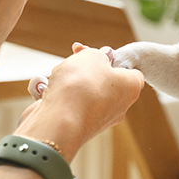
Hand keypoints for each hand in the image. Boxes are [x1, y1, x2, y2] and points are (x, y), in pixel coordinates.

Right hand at [16, 43, 144, 161]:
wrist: (58, 121)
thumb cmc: (81, 87)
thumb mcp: (92, 56)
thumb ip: (98, 54)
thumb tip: (102, 57)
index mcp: (130, 88)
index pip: (131, 71)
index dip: (114, 59)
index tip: (98, 53)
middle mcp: (118, 107)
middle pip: (104, 80)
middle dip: (87, 68)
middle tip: (75, 58)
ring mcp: (97, 118)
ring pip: (83, 91)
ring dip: (69, 80)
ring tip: (59, 75)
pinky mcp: (76, 125)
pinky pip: (68, 104)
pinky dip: (58, 95)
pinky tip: (47, 90)